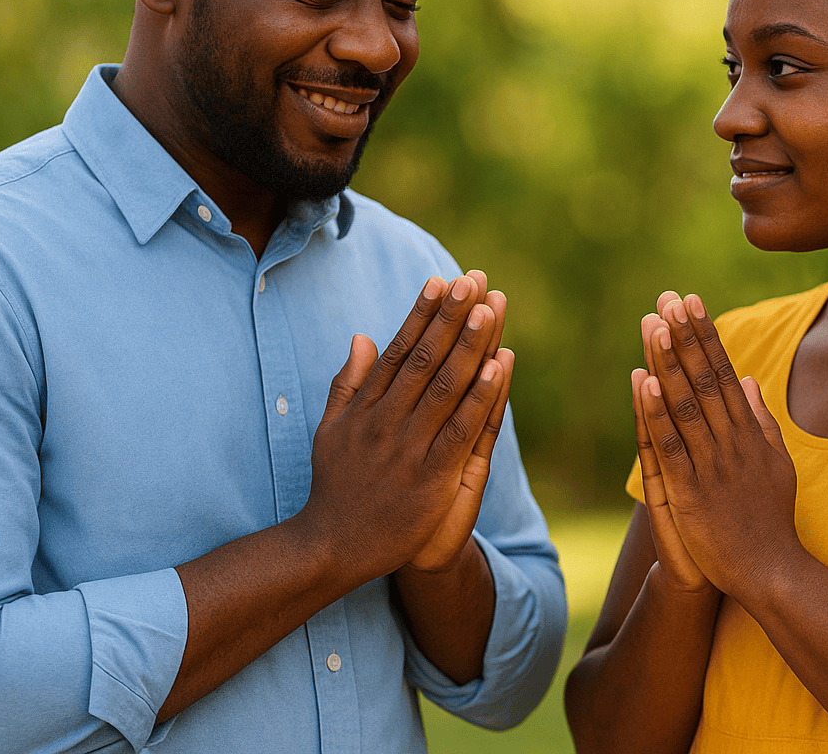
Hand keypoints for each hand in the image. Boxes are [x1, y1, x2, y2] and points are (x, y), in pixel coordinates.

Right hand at [302, 272, 507, 584]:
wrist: (333, 546)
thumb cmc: (335, 487)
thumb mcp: (330, 429)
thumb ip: (348, 383)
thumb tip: (362, 337)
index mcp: (367, 406)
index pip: (400, 349)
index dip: (421, 313)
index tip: (440, 280)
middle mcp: (388, 420)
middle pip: (426, 358)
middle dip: (450, 316)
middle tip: (471, 280)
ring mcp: (409, 447)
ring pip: (446, 386)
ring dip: (469, 345)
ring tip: (488, 308)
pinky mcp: (431, 476)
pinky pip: (461, 429)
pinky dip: (480, 397)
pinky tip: (497, 367)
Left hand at [640, 293, 800, 598]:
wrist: (771, 572)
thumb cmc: (770, 520)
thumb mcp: (775, 463)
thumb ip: (761, 420)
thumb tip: (747, 379)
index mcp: (748, 432)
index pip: (723, 372)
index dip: (706, 335)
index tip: (691, 301)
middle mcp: (730, 441)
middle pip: (704, 379)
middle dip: (685, 336)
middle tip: (668, 297)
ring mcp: (711, 465)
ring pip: (685, 404)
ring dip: (668, 362)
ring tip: (655, 324)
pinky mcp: (690, 491)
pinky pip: (669, 446)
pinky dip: (656, 414)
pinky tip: (644, 382)